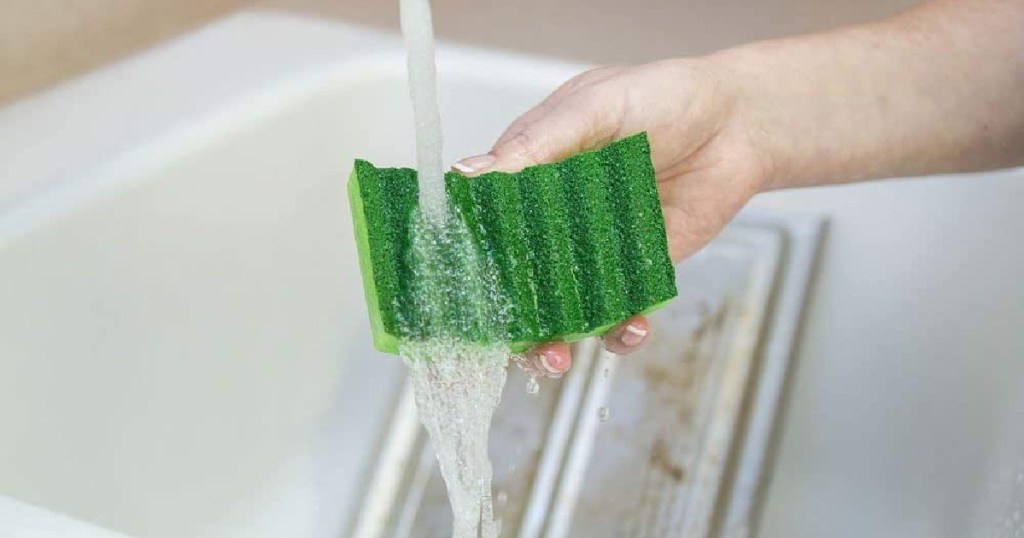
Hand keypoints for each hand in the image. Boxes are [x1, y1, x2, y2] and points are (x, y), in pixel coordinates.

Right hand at [453, 59, 772, 374]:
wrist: (739, 122)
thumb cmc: (665, 96)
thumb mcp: (596, 105)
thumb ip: (538, 142)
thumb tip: (468, 174)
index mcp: (530, 173)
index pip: (484, 222)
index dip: (470, 258)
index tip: (463, 292)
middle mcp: (554, 218)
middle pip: (515, 277)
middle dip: (507, 317)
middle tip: (512, 338)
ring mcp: (594, 250)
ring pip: (559, 307)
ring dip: (553, 340)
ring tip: (560, 356)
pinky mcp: (637, 272)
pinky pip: (618, 313)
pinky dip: (619, 332)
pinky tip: (630, 328)